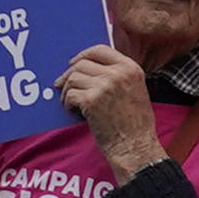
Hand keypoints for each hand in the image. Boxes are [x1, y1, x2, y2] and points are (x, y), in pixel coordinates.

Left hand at [58, 47, 165, 175]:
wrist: (135, 147)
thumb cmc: (136, 125)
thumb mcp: (136, 90)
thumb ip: (119, 76)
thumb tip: (92, 69)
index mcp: (131, 68)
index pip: (100, 50)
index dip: (83, 55)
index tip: (73, 63)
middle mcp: (118, 73)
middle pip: (82, 63)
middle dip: (69, 74)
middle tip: (62, 85)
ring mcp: (104, 86)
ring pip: (73, 78)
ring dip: (67, 90)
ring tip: (70, 102)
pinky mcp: (91, 100)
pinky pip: (70, 94)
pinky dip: (67, 103)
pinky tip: (73, 111)